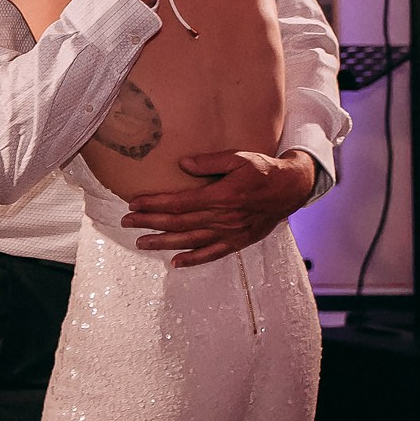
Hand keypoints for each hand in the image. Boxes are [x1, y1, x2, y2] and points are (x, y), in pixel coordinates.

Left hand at [122, 150, 316, 266]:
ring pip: (190, 240)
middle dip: (150, 222)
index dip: (154, 204)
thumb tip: (182, 164)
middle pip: (179, 223)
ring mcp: (231, 232)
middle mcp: (224, 218)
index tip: (134, 203)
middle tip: (127, 221)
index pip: (179, 203)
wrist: (292, 189)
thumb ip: (210, 162)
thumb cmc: (264, 170)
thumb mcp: (239, 157)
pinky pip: (213, 254)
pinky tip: (176, 263)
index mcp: (222, 196)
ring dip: (164, 242)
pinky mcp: (238, 241)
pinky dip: (194, 259)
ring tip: (141, 242)